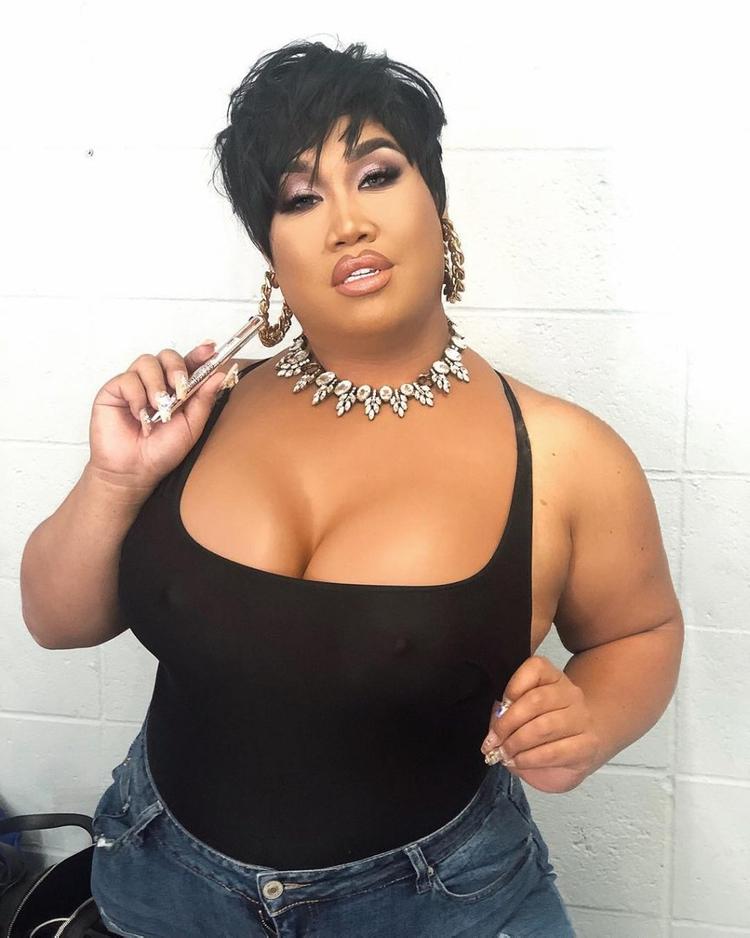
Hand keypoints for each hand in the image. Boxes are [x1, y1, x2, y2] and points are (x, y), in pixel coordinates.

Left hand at [480, 655, 600, 793]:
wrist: (586, 744)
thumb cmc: (548, 726)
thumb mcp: (527, 711)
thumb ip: (508, 712)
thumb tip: (495, 724)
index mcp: (554, 677)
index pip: (536, 668)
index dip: (513, 686)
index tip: (500, 706)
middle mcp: (571, 694)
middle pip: (535, 701)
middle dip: (507, 723)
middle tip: (492, 741)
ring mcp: (581, 719)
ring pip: (543, 727)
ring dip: (516, 743)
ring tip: (504, 754)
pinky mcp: (586, 746)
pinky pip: (553, 752)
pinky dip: (529, 759)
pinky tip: (518, 762)